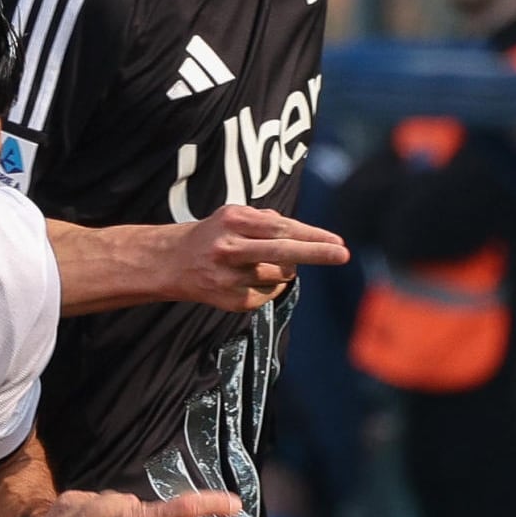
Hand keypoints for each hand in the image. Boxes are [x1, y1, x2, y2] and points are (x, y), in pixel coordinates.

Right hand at [160, 204, 348, 313]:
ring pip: (279, 276)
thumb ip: (268, 220)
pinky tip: (250, 278)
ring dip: (285, 270)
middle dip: (316, 254)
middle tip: (343, 255)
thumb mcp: (234, 215)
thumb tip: (306, 235)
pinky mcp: (232, 302)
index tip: (338, 243)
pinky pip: (269, 294)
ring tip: (263, 261)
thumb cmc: (212, 235)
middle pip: (282, 253)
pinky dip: (270, 286)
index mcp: (233, 222)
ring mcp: (230, 278)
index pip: (282, 228)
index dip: (312, 235)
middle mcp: (230, 249)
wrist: (172, 263)